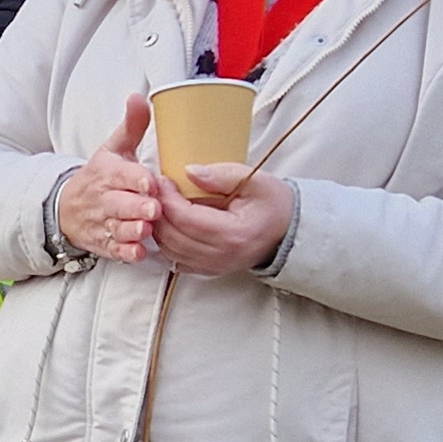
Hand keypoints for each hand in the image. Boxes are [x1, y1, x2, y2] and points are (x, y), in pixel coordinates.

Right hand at [54, 94, 161, 264]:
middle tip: (154, 208)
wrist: (66, 208)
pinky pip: (114, 250)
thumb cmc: (100, 177)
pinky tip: (138, 252)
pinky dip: (125, 252)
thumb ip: (132, 125)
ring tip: (146, 229)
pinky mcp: (104, 243)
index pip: (121, 174)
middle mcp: (104, 199)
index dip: (135, 178)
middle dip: (136, 207)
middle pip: (120, 204)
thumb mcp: (112, 149)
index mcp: (107, 173)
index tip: (149, 180)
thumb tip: (139, 96)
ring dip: (132, 230)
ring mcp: (103, 223)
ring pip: (117, 228)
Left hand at [150, 165, 293, 277]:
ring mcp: (214, 266)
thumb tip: (189, 171)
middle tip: (155, 190)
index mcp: (233, 233)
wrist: (287, 230)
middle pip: (173, 237)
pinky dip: (167, 242)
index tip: (163, 181)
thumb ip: (222, 175)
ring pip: (169, 250)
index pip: (187, 219)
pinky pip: (175, 260)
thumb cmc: (273, 204)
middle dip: (158, 212)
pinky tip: (169, 224)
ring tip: (160, 204)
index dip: (168, 199)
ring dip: (159, 227)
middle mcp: (221, 255)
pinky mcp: (209, 270)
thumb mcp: (256, 181)